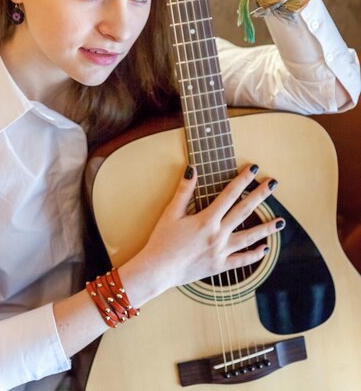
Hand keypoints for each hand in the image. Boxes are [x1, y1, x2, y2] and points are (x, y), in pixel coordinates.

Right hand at [139, 163, 283, 293]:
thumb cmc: (162, 240)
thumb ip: (184, 191)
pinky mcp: (219, 266)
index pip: (229, 194)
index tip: (254, 169)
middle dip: (260, 195)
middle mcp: (218, 234)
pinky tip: (265, 248)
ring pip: (249, 237)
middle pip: (244, 211)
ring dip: (266, 228)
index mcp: (206, 219)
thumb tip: (193, 169)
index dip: (242, 180)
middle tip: (273, 184)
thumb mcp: (171, 212)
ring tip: (281, 222)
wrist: (158, 270)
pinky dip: (254, 255)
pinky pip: (242, 260)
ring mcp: (221, 252)